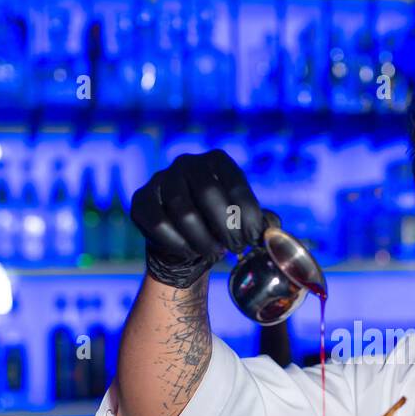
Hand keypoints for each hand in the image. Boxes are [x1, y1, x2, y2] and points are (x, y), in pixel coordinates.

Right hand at [129, 150, 280, 287]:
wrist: (184, 239)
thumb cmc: (219, 226)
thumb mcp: (243, 220)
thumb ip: (261, 223)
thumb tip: (273, 232)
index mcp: (216, 161)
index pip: (236, 184)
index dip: (247, 215)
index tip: (254, 240)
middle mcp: (187, 162)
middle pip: (207, 193)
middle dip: (226, 227)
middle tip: (236, 249)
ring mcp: (161, 179)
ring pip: (183, 211)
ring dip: (203, 239)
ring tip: (215, 254)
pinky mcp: (141, 200)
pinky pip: (158, 224)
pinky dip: (179, 244)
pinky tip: (191, 252)